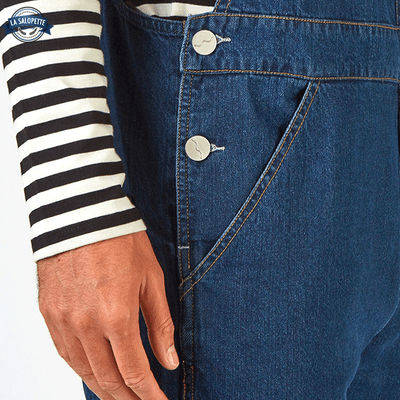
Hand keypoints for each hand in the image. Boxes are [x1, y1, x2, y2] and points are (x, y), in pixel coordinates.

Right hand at [37, 231, 177, 399]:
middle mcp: (86, 325)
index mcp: (116, 316)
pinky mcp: (49, 314)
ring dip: (104, 389)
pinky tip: (92, 373)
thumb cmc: (120, 241)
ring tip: (120, 397)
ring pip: (84, 371)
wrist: (83, 214)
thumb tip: (169, 360)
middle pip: (108, 379)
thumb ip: (160, 323)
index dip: (149, 394)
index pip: (135, 371)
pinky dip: (81, 369)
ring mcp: (63, 321)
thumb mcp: (151, 279)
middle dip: (128, 399)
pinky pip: (64, 353)